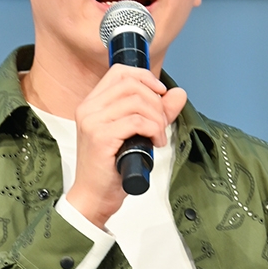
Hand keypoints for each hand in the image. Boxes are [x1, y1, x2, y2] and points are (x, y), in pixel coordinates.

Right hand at [66, 65, 186, 228]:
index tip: (161, 93)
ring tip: (158, 136)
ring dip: (157, 119)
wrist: (93, 196)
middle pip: (131, 85)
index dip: (145, 77)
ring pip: (137, 102)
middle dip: (155, 102)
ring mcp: (92, 122)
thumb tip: (178, 94)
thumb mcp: (135, 134)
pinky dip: (153, 130)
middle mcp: (88, 108)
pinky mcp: (101, 137)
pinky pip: (137, 122)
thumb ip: (157, 112)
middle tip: (161, 124)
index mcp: (92, 104)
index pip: (119, 72)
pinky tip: (154, 144)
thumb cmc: (110, 168)